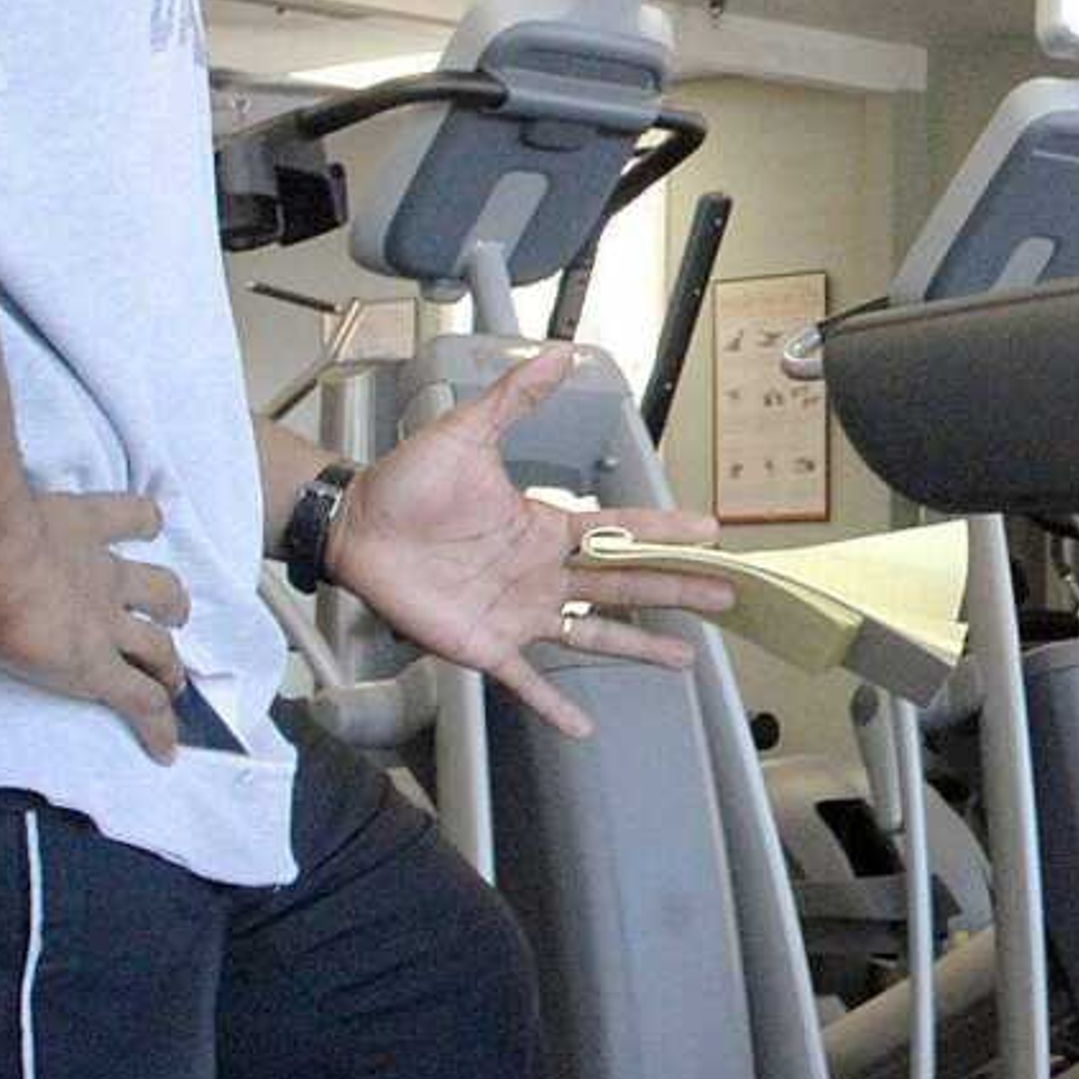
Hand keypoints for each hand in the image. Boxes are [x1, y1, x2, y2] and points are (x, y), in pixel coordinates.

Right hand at [0, 453, 193, 761]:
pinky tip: (167, 753)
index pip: (126, 514)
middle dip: (170, 605)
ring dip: (170, 665)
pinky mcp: (92, 668)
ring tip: (176, 687)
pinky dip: (158, 729)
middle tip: (175, 622)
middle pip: (158, 585)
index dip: (142, 519)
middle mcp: (98, 571)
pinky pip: (138, 704)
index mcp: (68, 523)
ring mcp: (99, 621)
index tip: (152, 520)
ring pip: (160, 644)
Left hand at [325, 344, 733, 739]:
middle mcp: (540, 573)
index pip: (618, 530)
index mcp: (542, 527)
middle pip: (622, 584)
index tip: (708, 531)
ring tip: (684, 657)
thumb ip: (514, 398)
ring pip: (592, 631)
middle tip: (724, 594)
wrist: (354, 525)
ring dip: (638, 645)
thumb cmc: (407, 482)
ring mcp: (517, 612)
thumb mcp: (467, 432)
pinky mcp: (485, 645)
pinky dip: (553, 703)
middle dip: (675, 589)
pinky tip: (582, 724)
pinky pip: (527, 678)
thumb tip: (559, 353)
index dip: (664, 532)